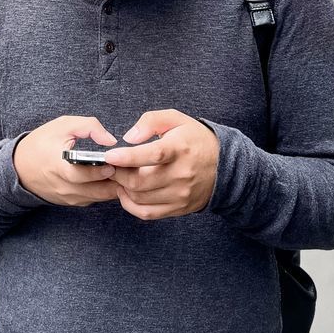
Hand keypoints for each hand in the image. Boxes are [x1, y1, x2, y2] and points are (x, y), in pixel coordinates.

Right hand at [12, 115, 119, 206]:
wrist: (19, 167)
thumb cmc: (42, 142)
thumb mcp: (63, 125)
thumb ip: (89, 127)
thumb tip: (111, 140)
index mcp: (58, 166)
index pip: (80, 175)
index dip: (98, 171)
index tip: (113, 163)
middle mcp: (64, 186)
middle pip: (96, 190)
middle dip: (116, 180)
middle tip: (131, 168)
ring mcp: (68, 197)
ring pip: (99, 197)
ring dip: (114, 186)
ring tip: (127, 172)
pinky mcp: (72, 202)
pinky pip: (94, 199)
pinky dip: (105, 190)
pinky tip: (115, 178)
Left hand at [103, 109, 219, 220]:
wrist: (224, 165)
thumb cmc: (195, 139)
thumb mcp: (176, 119)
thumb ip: (151, 121)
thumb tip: (129, 138)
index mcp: (180, 149)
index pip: (152, 155)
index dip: (127, 157)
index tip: (109, 156)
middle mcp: (181, 174)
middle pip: (140, 182)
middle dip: (118, 174)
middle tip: (109, 166)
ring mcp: (180, 194)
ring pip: (140, 198)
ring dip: (122, 188)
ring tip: (118, 176)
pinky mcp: (178, 208)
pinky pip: (147, 213)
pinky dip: (130, 205)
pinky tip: (126, 193)